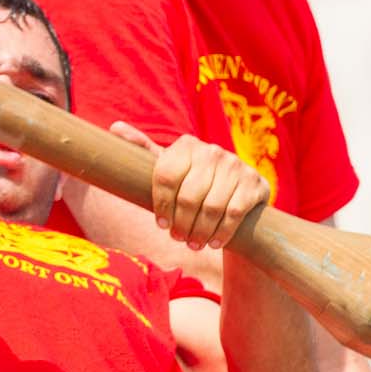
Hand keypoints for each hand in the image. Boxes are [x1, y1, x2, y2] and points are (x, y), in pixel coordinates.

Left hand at [111, 122, 268, 251]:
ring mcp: (236, 166)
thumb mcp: (168, 165)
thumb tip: (114, 127)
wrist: (236, 192)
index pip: (165, 177)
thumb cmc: (190, 180)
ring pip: (212, 208)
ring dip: (200, 231)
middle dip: (181, 223)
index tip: (160, 224)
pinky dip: (222, 232)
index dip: (161, 205)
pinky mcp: (255, 183)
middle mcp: (212, 151)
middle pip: (188, 196)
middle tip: (177, 238)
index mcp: (186, 144)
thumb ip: (142, 148)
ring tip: (193, 243)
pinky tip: (213, 243)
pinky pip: (235, 213)